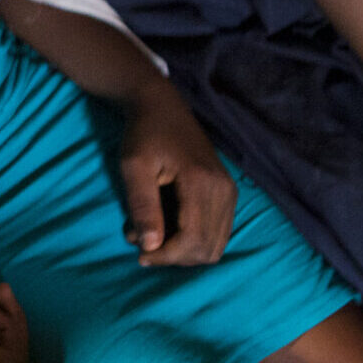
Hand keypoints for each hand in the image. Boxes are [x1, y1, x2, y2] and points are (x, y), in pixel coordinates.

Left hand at [115, 92, 237, 265]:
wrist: (162, 106)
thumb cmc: (144, 134)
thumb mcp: (133, 166)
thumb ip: (142, 206)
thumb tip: (150, 247)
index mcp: (202, 183)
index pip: (193, 240)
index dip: (166, 256)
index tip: (140, 254)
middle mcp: (224, 190)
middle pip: (207, 249)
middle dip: (173, 256)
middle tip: (142, 243)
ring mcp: (230, 192)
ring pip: (215, 245)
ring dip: (183, 251)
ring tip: (152, 234)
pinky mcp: (228, 193)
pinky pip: (218, 233)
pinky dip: (194, 240)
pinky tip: (168, 228)